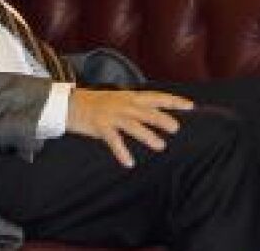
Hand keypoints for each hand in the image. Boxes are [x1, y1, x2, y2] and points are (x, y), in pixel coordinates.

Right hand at [66, 88, 193, 166]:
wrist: (68, 103)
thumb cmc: (96, 104)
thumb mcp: (119, 100)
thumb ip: (136, 106)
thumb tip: (157, 113)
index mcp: (130, 97)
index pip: (157, 97)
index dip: (174, 101)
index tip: (191, 106)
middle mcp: (123, 104)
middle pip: (147, 110)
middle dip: (162, 118)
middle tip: (176, 128)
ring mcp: (111, 115)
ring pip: (133, 125)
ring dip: (147, 135)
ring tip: (160, 145)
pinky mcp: (100, 126)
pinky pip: (113, 141)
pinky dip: (121, 152)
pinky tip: (129, 162)